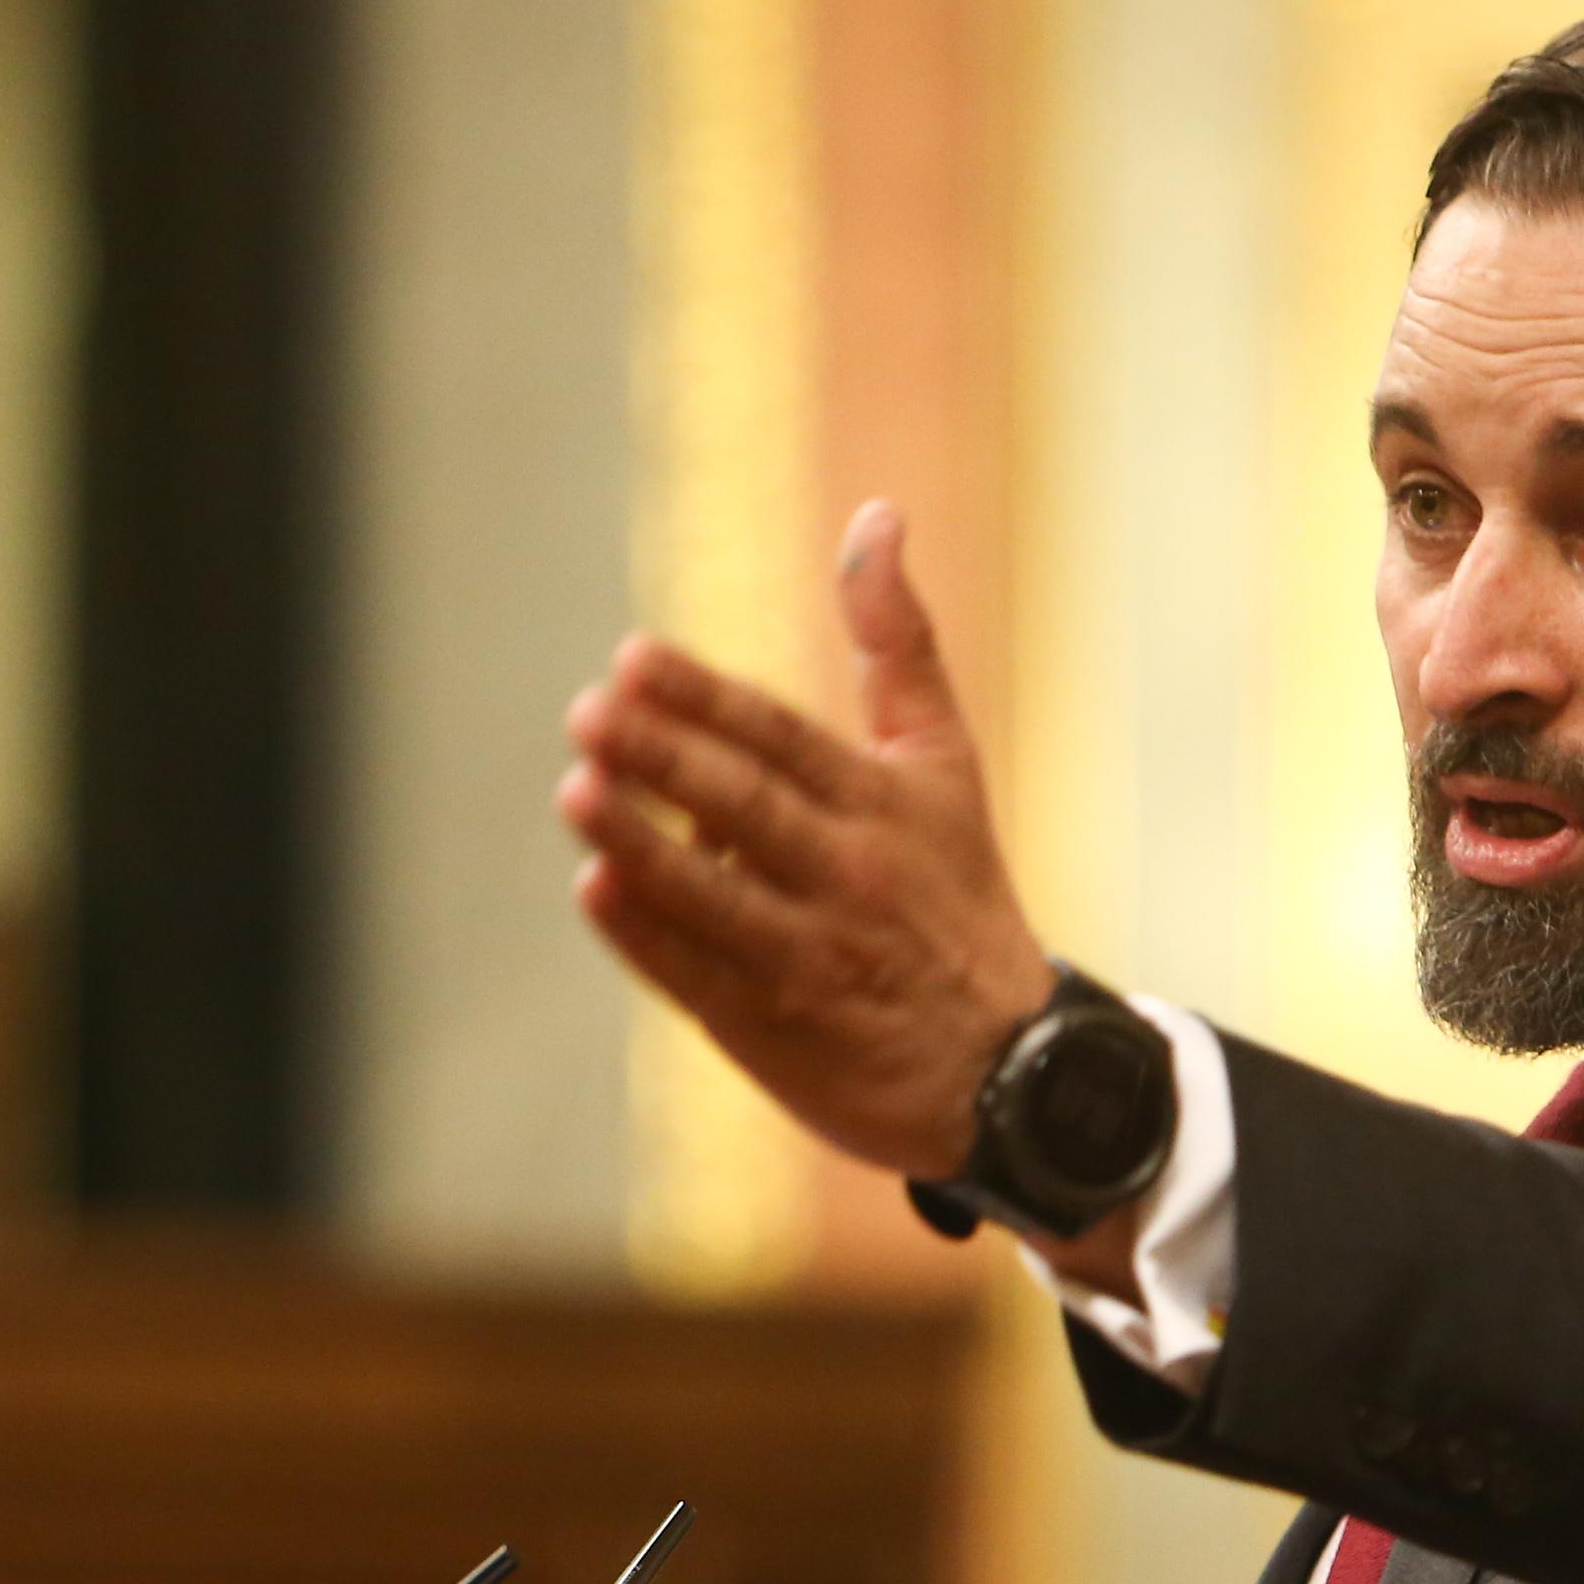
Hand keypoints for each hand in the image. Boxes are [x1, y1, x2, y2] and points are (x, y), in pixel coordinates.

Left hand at [560, 500, 1052, 1182]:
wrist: (1006, 1069)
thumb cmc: (957, 895)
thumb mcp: (945, 762)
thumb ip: (899, 643)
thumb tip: (877, 514)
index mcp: (883, 804)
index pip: (782, 740)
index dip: (705, 700)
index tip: (633, 658)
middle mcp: (848, 875)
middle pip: (745, 807)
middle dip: (663, 758)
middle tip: (590, 713)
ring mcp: (808, 955)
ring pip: (713, 893)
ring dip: (642, 841)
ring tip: (577, 789)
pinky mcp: (772, 1028)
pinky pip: (696, 973)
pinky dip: (646, 935)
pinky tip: (597, 887)